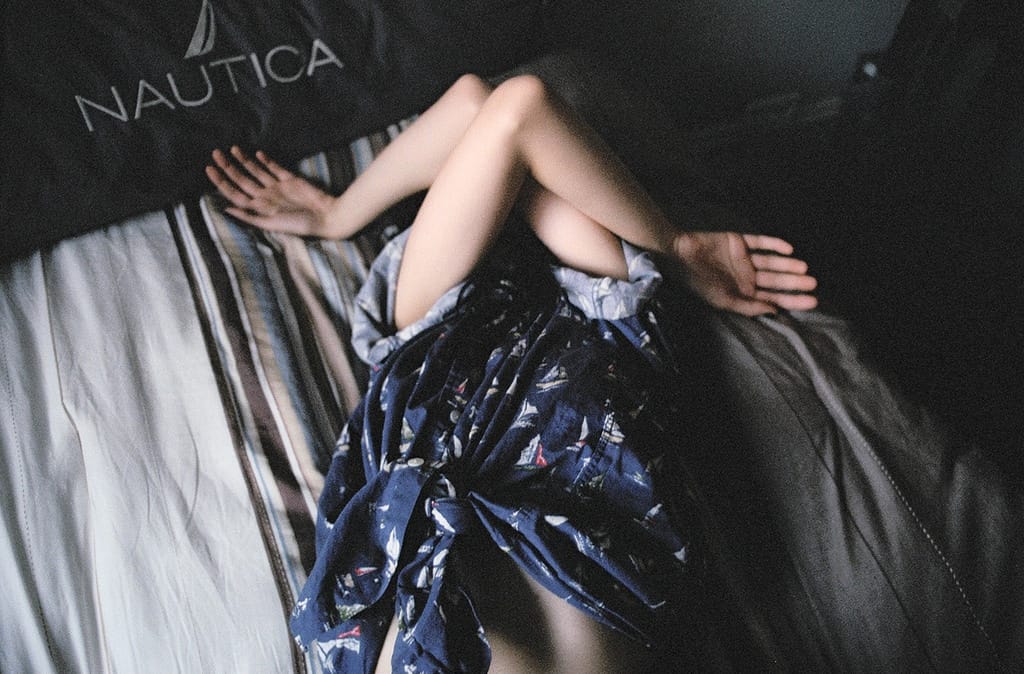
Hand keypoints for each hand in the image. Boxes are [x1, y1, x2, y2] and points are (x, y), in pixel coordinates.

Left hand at [205, 147, 336, 237]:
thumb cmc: (300, 224)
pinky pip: (275, 168)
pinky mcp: (291, 180)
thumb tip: (227, 209)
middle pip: (242, 179)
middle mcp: (266, 196)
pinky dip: (266, 161)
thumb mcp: (272, 224)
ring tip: (232, 149)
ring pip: (256, 172)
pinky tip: (257, 153)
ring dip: (244, 161)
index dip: (221, 181)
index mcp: (260, 208)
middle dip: (228, 167)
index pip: (235, 192)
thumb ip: (250, 217)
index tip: (209, 169)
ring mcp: (278, 188)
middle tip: (215, 153)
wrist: (326, 216)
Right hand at [674, 232, 817, 315]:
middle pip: (776, 281)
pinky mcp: (739, 241)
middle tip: (814, 283)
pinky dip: (774, 244)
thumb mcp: (723, 300)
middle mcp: (746, 276)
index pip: (772, 298)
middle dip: (794, 283)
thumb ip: (748, 306)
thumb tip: (774, 311)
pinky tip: (788, 249)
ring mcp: (744, 259)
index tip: (813, 301)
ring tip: (804, 267)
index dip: (792, 300)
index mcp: (743, 292)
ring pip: (772, 263)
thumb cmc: (698, 282)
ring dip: (788, 265)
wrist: (680, 255)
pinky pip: (760, 242)